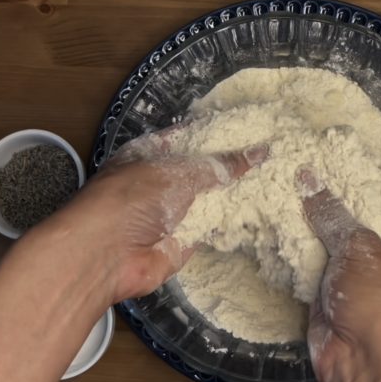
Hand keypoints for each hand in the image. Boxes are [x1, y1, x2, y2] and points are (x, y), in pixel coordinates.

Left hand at [51, 128, 265, 303]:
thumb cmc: (131, 200)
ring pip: (210, 198)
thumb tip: (258, 152)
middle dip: (231, 164)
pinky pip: (212, 225)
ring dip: (235, 192)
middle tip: (269, 152)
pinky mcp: (184, 240)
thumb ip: (218, 165)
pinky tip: (262, 206)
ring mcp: (172, 212)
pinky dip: (233, 219)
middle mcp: (161, 181)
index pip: (190, 138)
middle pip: (202, 170)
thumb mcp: (177, 172)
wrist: (106, 255)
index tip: (251, 127)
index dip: (218, 133)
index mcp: (150, 154)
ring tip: (274, 175)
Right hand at [297, 167, 380, 381]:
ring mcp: (358, 286)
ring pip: (329, 250)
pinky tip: (274, 227)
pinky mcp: (330, 303)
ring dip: (307, 230)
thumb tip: (307, 178)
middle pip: (353, 227)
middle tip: (297, 172)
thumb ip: (333, 214)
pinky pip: (312, 271)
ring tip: (280, 191)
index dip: (359, 183)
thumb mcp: (361, 249)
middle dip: (327, 206)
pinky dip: (294, 255)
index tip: (331, 160)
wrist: (367, 368)